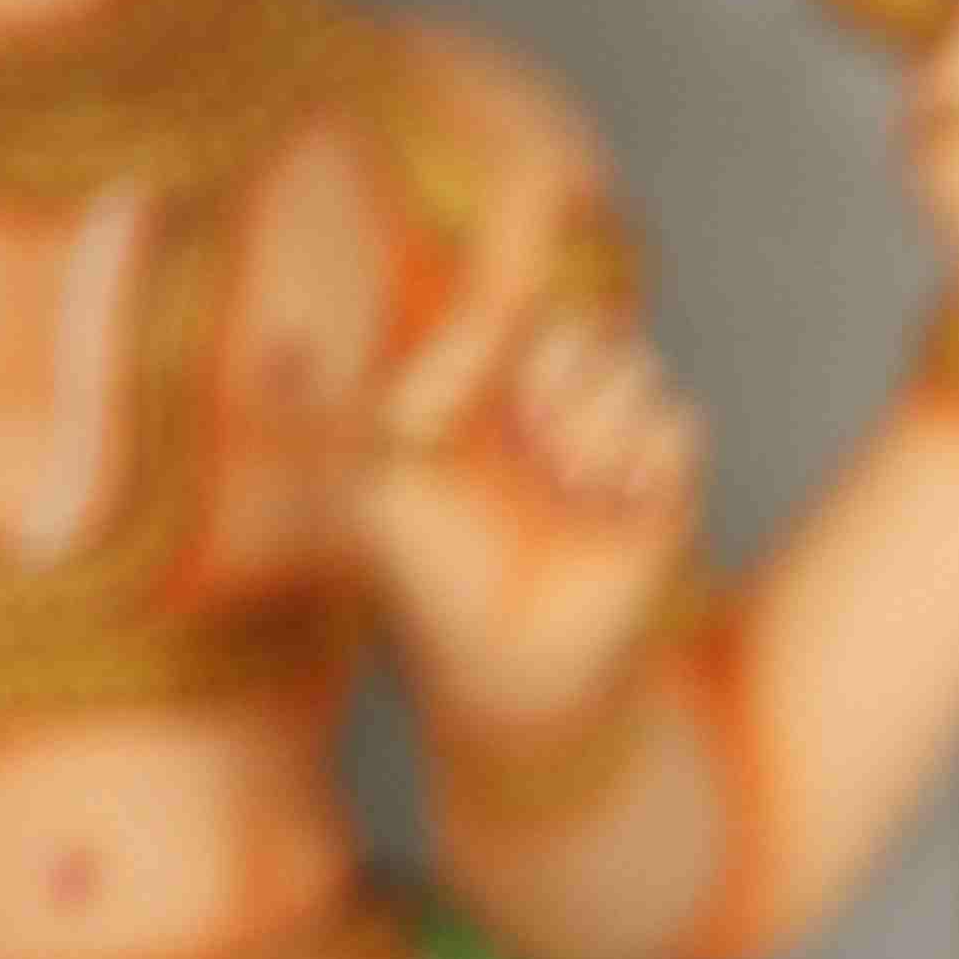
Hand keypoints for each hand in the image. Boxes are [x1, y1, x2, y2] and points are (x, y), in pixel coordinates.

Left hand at [311, 248, 707, 745]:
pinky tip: (614, 508)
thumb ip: (327, 407)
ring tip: (569, 487)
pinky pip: (679, 420)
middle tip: (529, 448)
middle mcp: (546, 411)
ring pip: (633, 368)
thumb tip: (279, 339)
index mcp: (478, 396)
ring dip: (597, 426)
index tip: (509, 299)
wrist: (511, 666)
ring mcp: (609, 446)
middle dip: (551, 380)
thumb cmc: (429, 579)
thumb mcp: (366, 478)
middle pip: (578, 328)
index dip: (513, 291)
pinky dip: (646, 460)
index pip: (508, 308)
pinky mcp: (666, 484)